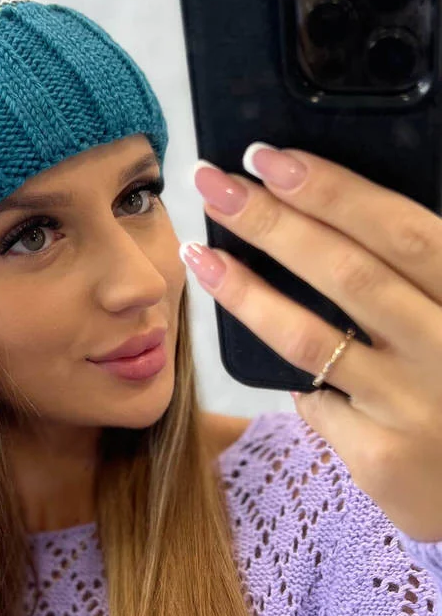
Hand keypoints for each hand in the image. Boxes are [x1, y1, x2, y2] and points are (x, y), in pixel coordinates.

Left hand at [181, 142, 441, 543]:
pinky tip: (282, 367)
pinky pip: (316, 402)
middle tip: (212, 184)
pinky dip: (297, 381)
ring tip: (198, 254)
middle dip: (272, 223)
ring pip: (310, 338)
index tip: (269, 158)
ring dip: (246, 291)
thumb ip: (418, 277)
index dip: (334, 191)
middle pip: (348, 274)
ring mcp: (414, 407)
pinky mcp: (382, 457)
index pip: (402, 232)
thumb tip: (330, 212)